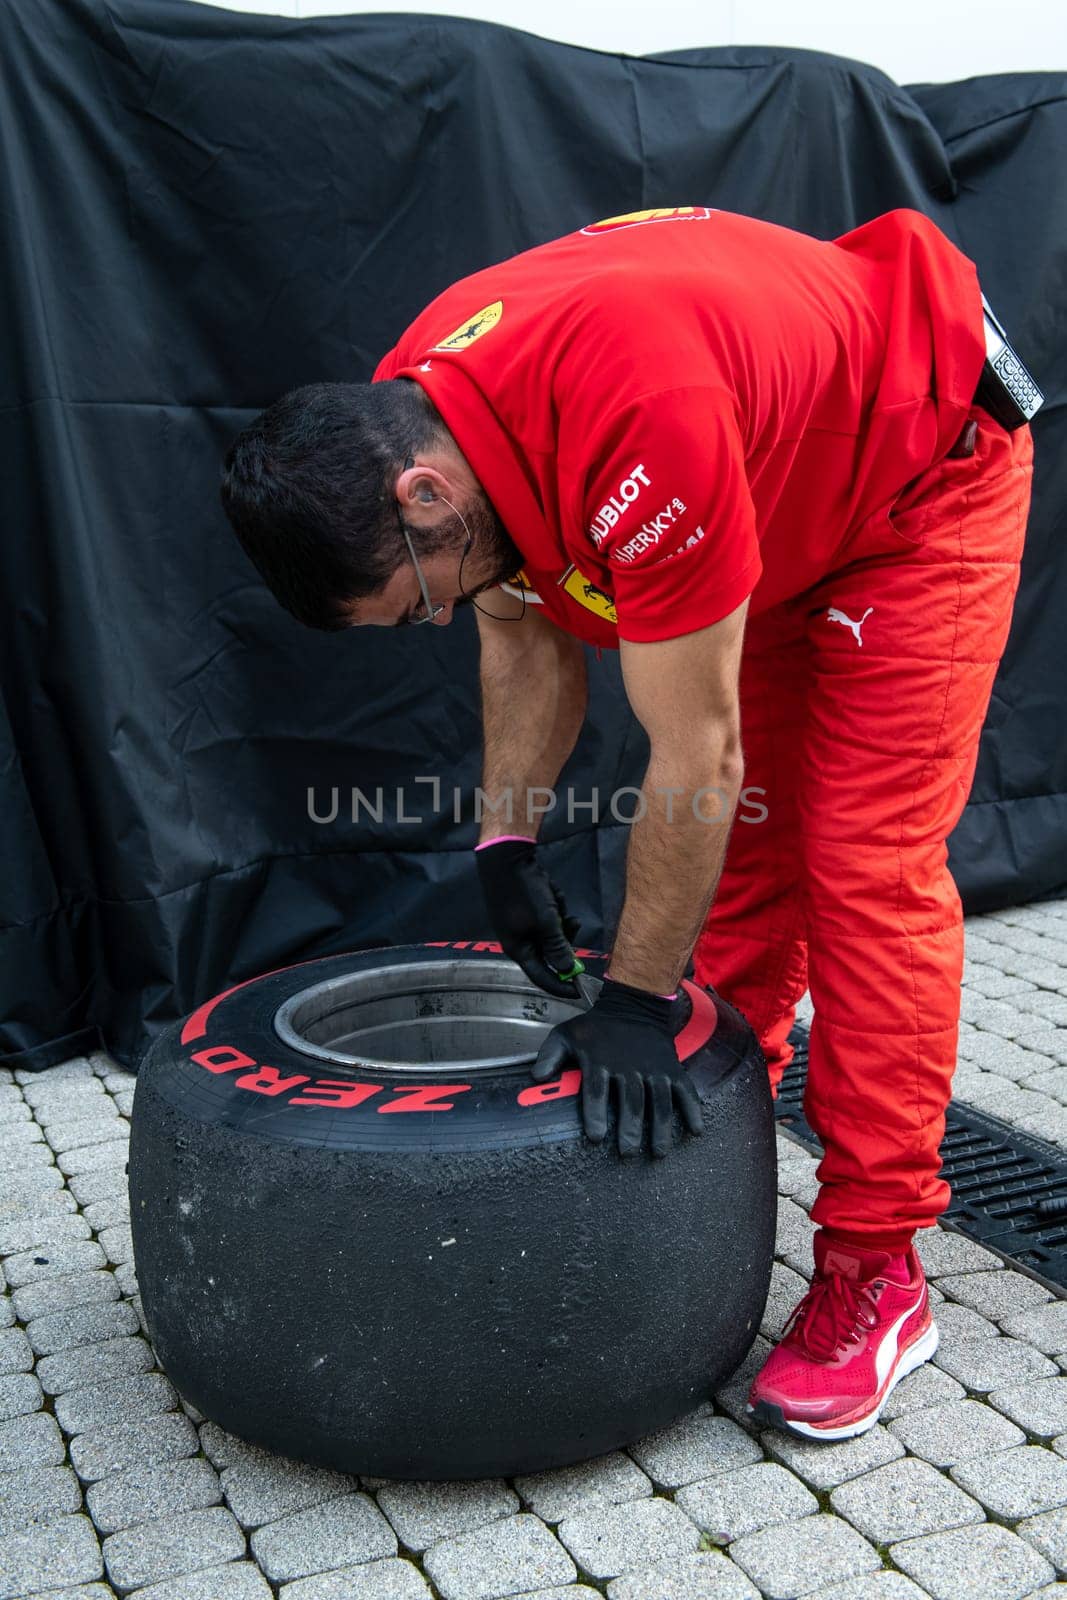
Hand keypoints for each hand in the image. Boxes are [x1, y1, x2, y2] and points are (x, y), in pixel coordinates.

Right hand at [475, 837, 581, 998]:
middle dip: (563, 938)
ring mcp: (523, 924)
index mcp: (518, 949)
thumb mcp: (545, 920)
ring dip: (559, 918)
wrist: (506, 858)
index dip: (561, 985)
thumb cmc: (523, 892)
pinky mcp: (528, 910)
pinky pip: (549, 917)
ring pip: (552, 932)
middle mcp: (519, 940)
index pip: (541, 977)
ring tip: (555, 899)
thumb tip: (566, 970)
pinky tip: (550, 891)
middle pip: (550, 953)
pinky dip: (554, 906)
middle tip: (572, 923)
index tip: (581, 992)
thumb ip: (557, 947)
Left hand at [532, 976, 704, 1156]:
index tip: (596, 1137)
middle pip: (631, 1101)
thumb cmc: (596, 1028)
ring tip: (658, 1152)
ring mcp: (654, 1069)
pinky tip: (695, 1131)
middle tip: (628, 1152)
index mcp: (601, 1062)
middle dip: (630, 1128)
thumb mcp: (567, 1035)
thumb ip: (550, 1056)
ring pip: (659, 1100)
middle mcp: (629, 1067)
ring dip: (661, 1127)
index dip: (596, 1114)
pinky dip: (692, 1110)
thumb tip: (536, 1078)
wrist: (633, 1004)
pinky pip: (685, 1090)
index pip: (597, 1091)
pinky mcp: (672, 1069)